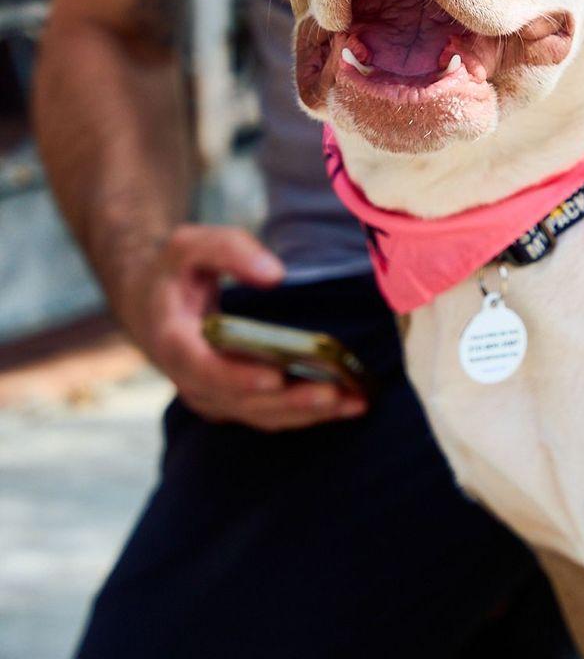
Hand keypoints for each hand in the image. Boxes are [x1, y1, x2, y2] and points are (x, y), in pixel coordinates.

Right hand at [120, 224, 367, 428]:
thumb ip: (228, 249)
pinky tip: (348, 403)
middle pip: (242, 400)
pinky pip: (272, 414)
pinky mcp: (235, 402)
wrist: (153, 307)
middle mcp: (192, 380)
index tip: (275, 375)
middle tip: (335, 393)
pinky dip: (308, 413)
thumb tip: (274, 275)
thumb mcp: (190, 244)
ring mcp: (213, 396)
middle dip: (290, 400)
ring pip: (262, 414)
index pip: (203, 368)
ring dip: (308, 413)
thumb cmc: (177, 272)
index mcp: (174, 342)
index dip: (237, 375)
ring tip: (354, 402)